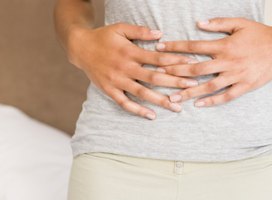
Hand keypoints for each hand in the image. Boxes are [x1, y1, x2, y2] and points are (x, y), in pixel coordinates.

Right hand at [66, 23, 198, 119]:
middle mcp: (125, 67)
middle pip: (154, 77)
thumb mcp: (120, 28)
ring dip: (161, 100)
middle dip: (174, 82)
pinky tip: (152, 116)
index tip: (191, 64)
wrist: (80, 47)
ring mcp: (116, 81)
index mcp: (130, 51)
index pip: (157, 58)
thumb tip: (160, 34)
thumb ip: (140, 31)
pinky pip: (125, 103)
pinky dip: (138, 110)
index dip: (175, 61)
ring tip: (177, 107)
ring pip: (142, 93)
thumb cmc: (103, 36)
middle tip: (192, 87)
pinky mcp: (109, 90)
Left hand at [155, 17, 271, 106]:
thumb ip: (219, 23)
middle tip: (158, 76)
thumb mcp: (240, 23)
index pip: (194, 47)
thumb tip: (198, 24)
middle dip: (175, 72)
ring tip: (172, 97)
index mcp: (224, 45)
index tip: (160, 49)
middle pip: (196, 69)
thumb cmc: (259, 34)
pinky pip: (226, 96)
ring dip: (189, 92)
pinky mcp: (245, 86)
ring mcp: (236, 75)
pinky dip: (212, 101)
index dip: (176, 48)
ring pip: (209, 86)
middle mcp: (228, 61)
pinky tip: (198, 104)